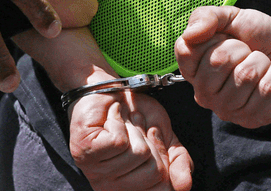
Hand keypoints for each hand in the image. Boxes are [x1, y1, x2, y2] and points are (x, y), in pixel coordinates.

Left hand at [69, 89, 192, 190]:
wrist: (112, 89)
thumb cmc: (138, 116)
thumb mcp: (167, 140)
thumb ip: (180, 164)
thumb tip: (185, 187)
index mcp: (128, 190)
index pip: (163, 188)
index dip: (164, 157)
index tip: (152, 138)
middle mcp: (110, 188)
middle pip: (154, 172)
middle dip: (151, 142)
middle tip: (136, 129)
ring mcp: (95, 171)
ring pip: (137, 153)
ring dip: (134, 128)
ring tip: (124, 123)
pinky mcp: (85, 151)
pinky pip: (119, 140)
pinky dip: (119, 120)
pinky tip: (110, 117)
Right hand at [175, 6, 270, 128]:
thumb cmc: (255, 37)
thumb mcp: (230, 17)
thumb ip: (205, 17)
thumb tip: (190, 34)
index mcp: (193, 70)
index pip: (187, 51)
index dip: (214, 37)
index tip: (227, 38)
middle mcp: (204, 95)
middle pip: (218, 61)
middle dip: (241, 48)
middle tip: (248, 52)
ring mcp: (227, 110)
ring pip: (246, 75)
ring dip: (261, 61)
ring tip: (261, 65)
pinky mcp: (253, 119)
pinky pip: (267, 88)